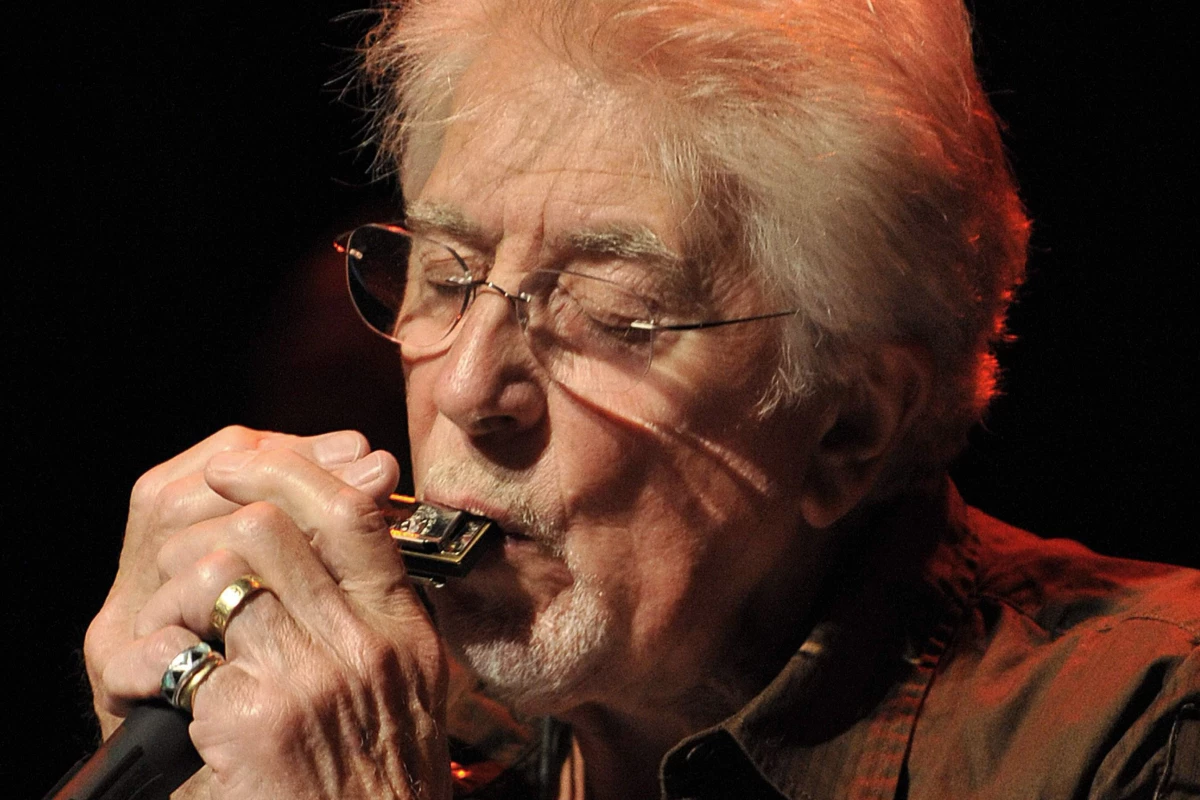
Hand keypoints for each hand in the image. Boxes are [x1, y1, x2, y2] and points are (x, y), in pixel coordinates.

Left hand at [84, 427, 450, 798]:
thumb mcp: (409, 682)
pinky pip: (186, 654)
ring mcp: (311, 676)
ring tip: (175, 629)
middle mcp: (363, 641)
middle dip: (211, 529)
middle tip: (185, 555)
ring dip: (178, 594)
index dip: (286, 470)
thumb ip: (377, 608)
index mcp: (402, 625)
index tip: (238, 464)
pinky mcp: (256, 718)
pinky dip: (161, 663)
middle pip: (273, 528)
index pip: (350, 512)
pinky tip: (167, 689)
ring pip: (221, 576)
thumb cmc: (385, 776)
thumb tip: (345, 523)